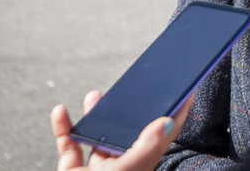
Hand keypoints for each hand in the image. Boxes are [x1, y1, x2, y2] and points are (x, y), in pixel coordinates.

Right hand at [52, 90, 193, 170]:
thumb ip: (145, 149)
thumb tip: (167, 122)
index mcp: (140, 165)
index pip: (164, 135)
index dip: (178, 112)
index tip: (188, 89)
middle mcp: (121, 166)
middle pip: (129, 131)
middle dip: (130, 109)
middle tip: (134, 87)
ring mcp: (96, 169)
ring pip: (98, 136)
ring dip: (95, 115)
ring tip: (96, 95)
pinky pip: (68, 146)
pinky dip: (63, 128)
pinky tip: (61, 111)